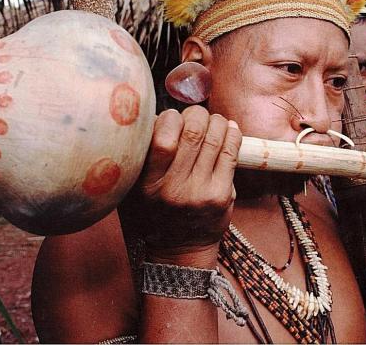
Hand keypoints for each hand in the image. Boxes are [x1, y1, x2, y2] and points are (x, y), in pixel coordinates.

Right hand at [135, 106, 241, 266]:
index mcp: (147, 184)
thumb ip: (139, 157)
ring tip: (212, 122)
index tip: (171, 118)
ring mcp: (201, 192)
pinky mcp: (222, 195)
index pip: (163, 139)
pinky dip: (232, 134)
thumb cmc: (153, 212)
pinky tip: (228, 129)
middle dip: (197, 114)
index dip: (170, 118)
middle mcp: (174, 189)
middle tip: (195, 116)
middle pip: (194, 133)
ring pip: (215, 138)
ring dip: (216, 121)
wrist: (179, 251)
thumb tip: (156, 115)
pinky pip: (231, 152)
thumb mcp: (132, 189)